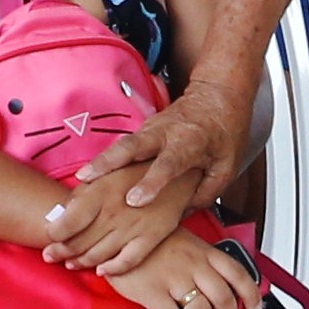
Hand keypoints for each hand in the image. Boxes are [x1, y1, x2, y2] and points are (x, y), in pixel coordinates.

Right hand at [68, 82, 244, 224]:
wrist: (218, 94)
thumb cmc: (225, 132)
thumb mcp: (227, 166)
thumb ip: (205, 192)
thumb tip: (179, 214)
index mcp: (191, 141)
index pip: (169, 163)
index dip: (151, 182)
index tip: (133, 200)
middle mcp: (166, 132)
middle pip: (133, 146)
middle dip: (109, 162)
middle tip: (87, 179)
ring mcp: (152, 128)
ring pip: (123, 143)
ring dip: (101, 160)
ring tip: (81, 180)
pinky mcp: (143, 130)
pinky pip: (123, 145)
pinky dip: (107, 159)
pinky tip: (91, 176)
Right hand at [100, 234, 258, 308]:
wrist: (118, 234)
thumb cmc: (152, 240)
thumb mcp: (185, 239)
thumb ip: (204, 256)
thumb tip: (223, 277)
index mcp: (204, 251)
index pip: (238, 274)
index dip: (252, 295)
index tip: (256, 307)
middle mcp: (193, 265)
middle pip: (224, 299)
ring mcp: (173, 279)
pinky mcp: (153, 292)